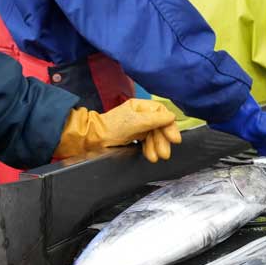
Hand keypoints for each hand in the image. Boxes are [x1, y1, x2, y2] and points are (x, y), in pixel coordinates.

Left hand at [54, 99, 181, 162]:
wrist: (92, 141)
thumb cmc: (110, 128)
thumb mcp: (134, 122)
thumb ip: (154, 119)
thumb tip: (172, 117)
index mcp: (140, 107)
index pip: (161, 113)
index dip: (169, 125)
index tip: (173, 138)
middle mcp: (140, 115)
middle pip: (159, 126)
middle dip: (162, 140)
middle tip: (165, 153)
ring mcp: (137, 127)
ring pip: (154, 136)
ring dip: (157, 147)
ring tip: (156, 157)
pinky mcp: (134, 138)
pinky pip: (147, 143)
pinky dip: (150, 149)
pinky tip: (150, 156)